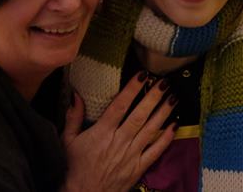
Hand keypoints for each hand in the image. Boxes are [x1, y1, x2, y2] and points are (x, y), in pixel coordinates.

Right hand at [61, 73, 176, 191]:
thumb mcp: (68, 140)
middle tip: (164, 82)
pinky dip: (166, 138)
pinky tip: (174, 125)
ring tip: (173, 98)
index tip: (142, 74)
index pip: (120, 105)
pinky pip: (155, 152)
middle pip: (139, 115)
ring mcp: (130, 155)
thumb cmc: (73, 168)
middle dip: (153, 97)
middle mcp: (118, 141)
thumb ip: (73, 117)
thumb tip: (76, 94)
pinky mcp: (137, 169)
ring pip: (150, 130)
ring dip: (163, 113)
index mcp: (102, 132)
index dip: (132, 89)